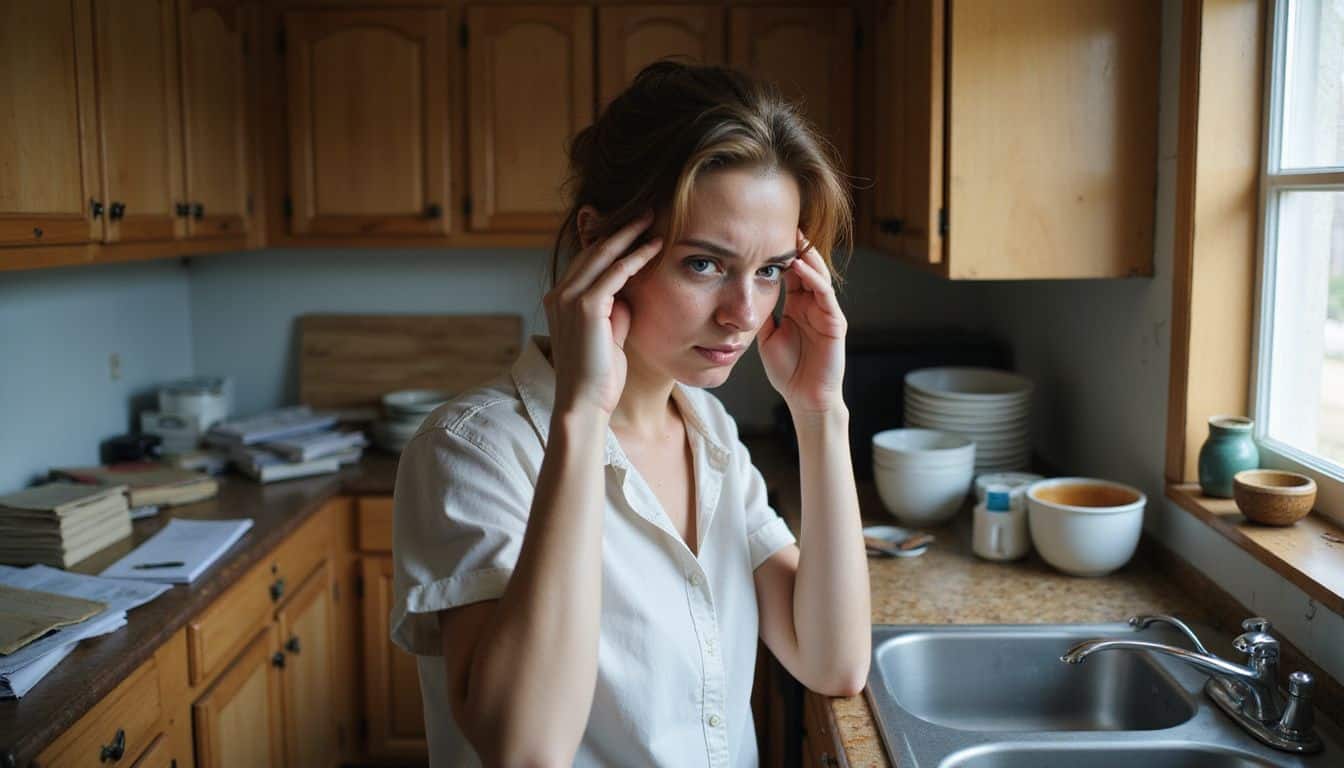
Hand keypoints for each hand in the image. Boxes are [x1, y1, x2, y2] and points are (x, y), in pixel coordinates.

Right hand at [543, 211, 662, 415]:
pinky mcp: (585, 307)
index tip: (637, 229)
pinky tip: (655, 246)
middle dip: (621, 229)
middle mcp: (559, 294)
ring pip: (603, 255)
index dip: (612, 242)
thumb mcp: (608, 335)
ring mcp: (568, 299)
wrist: (584, 404)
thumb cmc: (599, 377)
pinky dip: (636, 257)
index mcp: (560, 301)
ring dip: (631, 235)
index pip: (587, 260)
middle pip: (593, 250)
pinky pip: (615, 272)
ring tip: (653, 219)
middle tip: (647, 212)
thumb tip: (629, 292)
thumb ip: (615, 311)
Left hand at [757, 230, 847, 414]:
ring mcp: (826, 313)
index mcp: (798, 306)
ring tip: (794, 239)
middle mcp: (814, 305)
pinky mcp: (836, 324)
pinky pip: (826, 296)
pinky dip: (814, 280)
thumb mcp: (766, 336)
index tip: (765, 234)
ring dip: (808, 257)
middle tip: (785, 224)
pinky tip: (802, 267)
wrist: (804, 399)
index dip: (782, 254)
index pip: (792, 273)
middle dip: (798, 247)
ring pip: (819, 276)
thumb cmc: (788, 371)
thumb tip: (743, 293)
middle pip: (808, 268)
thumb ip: (761, 314)